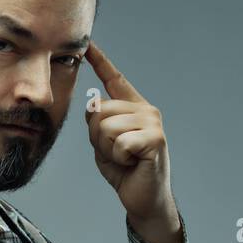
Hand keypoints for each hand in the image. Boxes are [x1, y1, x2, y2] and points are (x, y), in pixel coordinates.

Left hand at [83, 40, 181, 242]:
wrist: (143, 198)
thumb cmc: (124, 170)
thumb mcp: (102, 143)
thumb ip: (96, 122)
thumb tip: (94, 103)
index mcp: (132, 107)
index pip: (114, 79)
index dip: (100, 61)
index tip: (87, 44)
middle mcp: (145, 109)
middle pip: (99, 110)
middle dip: (97, 137)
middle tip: (116, 153)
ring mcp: (152, 122)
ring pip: (106, 127)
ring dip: (108, 150)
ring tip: (125, 158)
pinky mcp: (155, 138)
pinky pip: (119, 143)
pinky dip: (119, 158)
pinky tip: (133, 163)